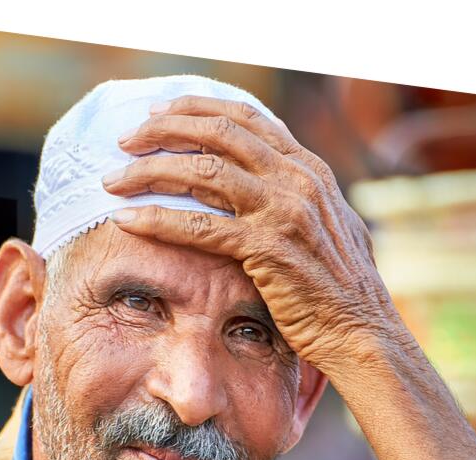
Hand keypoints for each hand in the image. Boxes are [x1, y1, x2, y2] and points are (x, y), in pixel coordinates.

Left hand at [102, 95, 404, 377]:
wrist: (362, 333)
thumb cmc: (337, 288)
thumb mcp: (325, 226)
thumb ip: (294, 197)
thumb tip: (261, 181)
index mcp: (308, 168)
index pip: (245, 118)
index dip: (196, 110)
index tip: (157, 114)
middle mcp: (298, 179)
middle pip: (218, 133)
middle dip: (164, 129)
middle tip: (124, 140)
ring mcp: (284, 211)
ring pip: (203, 171)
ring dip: (150, 170)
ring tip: (113, 179)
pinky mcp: (268, 248)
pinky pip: (201, 226)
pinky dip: (159, 220)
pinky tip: (127, 220)